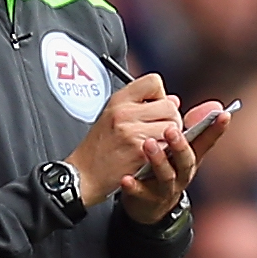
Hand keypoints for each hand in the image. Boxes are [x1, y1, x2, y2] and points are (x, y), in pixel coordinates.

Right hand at [69, 73, 182, 207]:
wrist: (83, 176)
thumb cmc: (97, 149)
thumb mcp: (112, 116)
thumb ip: (142, 104)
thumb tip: (173, 100)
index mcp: (118, 101)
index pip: (154, 82)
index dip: (159, 95)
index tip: (152, 108)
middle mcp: (124, 113)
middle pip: (169, 106)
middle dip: (169, 119)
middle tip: (156, 131)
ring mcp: (132, 132)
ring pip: (172, 127)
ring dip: (169, 138)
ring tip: (152, 144)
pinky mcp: (140, 152)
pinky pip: (168, 146)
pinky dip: (164, 153)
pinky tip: (149, 156)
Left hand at [119, 101, 230, 224]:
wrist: (147, 204)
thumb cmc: (162, 168)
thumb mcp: (177, 147)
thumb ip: (187, 124)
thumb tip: (194, 102)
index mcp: (190, 157)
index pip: (206, 141)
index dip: (216, 129)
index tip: (223, 115)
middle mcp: (182, 173)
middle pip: (186, 160)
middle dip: (180, 145)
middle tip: (171, 129)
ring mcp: (166, 188)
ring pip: (166, 176)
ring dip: (159, 160)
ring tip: (148, 144)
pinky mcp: (147, 198)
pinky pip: (140, 193)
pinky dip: (134, 186)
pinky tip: (126, 178)